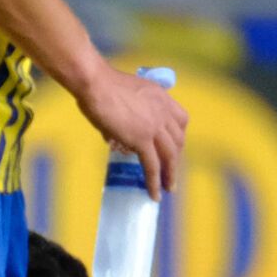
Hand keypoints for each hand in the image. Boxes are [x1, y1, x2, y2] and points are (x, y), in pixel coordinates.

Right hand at [74, 65, 187, 200]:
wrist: (95, 83)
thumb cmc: (100, 84)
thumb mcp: (124, 94)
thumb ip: (125, 113)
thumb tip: (112, 137)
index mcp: (160, 97)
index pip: (181, 119)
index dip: (179, 135)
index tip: (173, 145)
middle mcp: (162, 111)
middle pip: (178, 140)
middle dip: (176, 157)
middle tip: (170, 171)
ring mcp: (154, 126)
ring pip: (170, 156)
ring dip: (170, 174)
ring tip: (168, 188)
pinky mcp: (142, 139)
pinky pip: (153, 165)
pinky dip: (155, 182)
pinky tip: (154, 194)